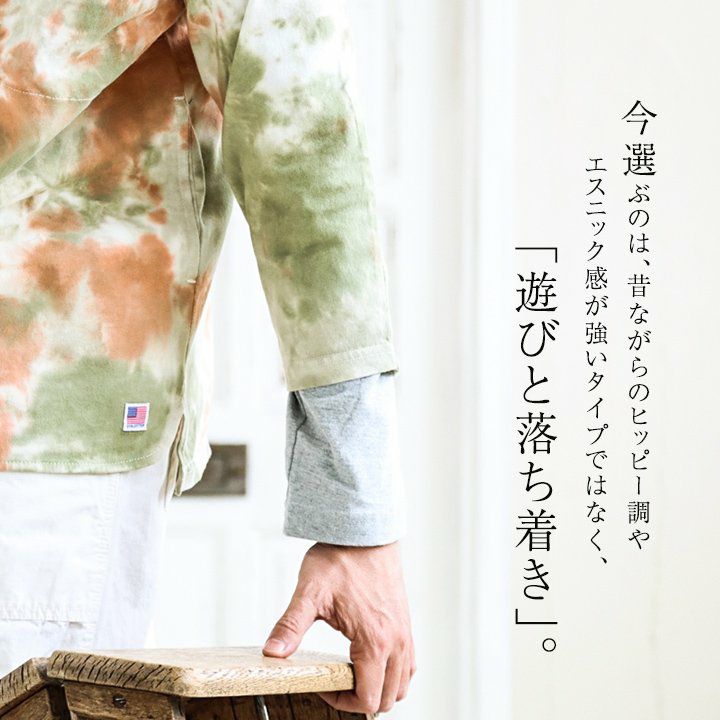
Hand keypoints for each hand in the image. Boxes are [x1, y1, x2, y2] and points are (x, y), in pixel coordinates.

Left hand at [263, 541, 415, 713]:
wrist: (365, 531)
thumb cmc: (341, 557)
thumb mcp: (310, 592)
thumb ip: (290, 625)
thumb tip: (272, 652)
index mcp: (374, 641)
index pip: (366, 699)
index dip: (341, 702)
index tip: (322, 685)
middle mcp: (396, 641)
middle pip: (386, 699)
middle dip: (359, 700)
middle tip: (333, 682)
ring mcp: (404, 632)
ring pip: (402, 684)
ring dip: (379, 689)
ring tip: (351, 674)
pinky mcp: (405, 622)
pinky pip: (409, 663)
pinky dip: (394, 673)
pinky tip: (371, 660)